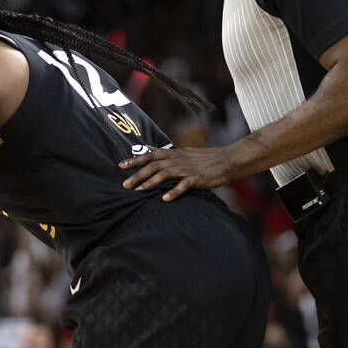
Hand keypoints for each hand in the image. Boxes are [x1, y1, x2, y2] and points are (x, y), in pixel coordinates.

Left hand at [119, 146, 236, 200]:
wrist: (226, 160)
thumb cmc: (205, 158)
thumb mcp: (183, 152)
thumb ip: (166, 153)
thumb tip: (149, 148)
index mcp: (173, 154)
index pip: (150, 155)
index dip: (135, 160)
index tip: (120, 165)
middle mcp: (177, 160)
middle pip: (153, 166)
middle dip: (137, 174)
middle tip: (125, 184)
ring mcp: (187, 169)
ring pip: (164, 174)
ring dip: (150, 182)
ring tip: (139, 191)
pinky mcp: (196, 178)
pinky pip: (183, 185)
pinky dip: (174, 192)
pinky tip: (165, 199)